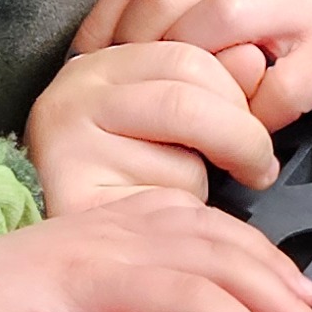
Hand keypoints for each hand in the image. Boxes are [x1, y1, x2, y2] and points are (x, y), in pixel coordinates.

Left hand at [0, 189, 311, 311]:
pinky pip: (195, 218)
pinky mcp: (121, 223)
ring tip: (311, 307)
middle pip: (217, 256)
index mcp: (92, 276)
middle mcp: (115, 239)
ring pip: (213, 231)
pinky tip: (266, 266)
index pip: (189, 294)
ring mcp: (120, 225)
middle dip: (276, 299)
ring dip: (268, 266)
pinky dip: (242, 241)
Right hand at [25, 39, 276, 213]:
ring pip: (180, 161)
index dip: (236, 94)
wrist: (54, 252)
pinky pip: (162, 211)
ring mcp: (67, 150)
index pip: (187, 59)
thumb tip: (253, 59)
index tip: (255, 123)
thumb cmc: (119, 176)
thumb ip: (212, 85)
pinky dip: (181, 219)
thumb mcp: (163, 117)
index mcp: (98, 65)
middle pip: (187, 103)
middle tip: (257, 167)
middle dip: (242, 139)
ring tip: (193, 196)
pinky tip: (167, 220)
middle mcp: (73, 96)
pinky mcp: (76, 206)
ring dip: (205, 183)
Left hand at [74, 0, 311, 130]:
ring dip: (189, 75)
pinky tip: (236, 135)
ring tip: (180, 109)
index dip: (110, 19)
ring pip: (222, 23)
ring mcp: (308, 3)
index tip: (88, 59)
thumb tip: (110, 41)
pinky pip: (278, 89)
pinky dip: (247, 117)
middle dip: (138, 47)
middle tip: (131, 89)